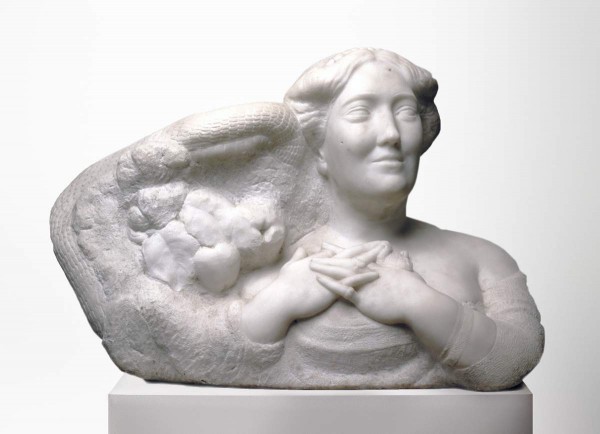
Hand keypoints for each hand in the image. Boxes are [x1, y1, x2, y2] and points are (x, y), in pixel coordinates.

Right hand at [241, 245, 378, 342]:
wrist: (281, 300)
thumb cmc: (284, 285)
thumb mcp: (290, 267)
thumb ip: (298, 257)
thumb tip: (302, 250)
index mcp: (319, 261)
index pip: (341, 252)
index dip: (356, 248)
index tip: (368, 245)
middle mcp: (327, 266)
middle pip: (352, 254)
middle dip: (369, 249)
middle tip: (384, 244)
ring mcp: (331, 276)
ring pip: (355, 264)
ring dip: (371, 260)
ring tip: (386, 256)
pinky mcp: (332, 288)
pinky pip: (352, 281)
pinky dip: (365, 276)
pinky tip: (376, 275)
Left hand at [316, 247, 428, 324]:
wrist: (416, 301)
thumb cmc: (414, 288)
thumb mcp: (408, 271)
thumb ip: (404, 262)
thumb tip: (405, 252)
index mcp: (376, 270)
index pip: (356, 257)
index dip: (343, 251)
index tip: (332, 247)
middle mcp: (367, 274)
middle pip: (344, 263)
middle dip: (329, 257)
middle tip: (314, 252)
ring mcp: (364, 286)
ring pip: (340, 273)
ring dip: (325, 268)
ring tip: (309, 264)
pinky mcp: (363, 299)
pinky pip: (343, 290)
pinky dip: (331, 284)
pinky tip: (319, 280)